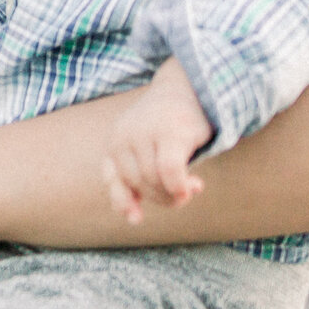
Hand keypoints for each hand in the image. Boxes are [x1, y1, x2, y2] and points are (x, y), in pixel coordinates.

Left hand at [102, 60, 213, 222]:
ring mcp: (146, 132)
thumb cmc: (167, 128)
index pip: (113, 179)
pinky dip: (180, 188)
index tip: (137, 219)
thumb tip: (133, 219)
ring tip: (191, 189)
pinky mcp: (171, 132)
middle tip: (181, 197)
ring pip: (154, 181)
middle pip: (138, 183)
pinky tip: (195, 186)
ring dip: (175, 195)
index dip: (123, 202)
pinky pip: (170, 173)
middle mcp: (124, 135)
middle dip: (160, 198)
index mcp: (115, 141)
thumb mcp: (146, 150)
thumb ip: (137, 180)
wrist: (190, 89)